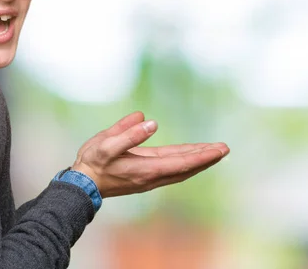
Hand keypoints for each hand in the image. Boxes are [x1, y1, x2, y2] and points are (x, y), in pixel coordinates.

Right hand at [71, 111, 229, 197]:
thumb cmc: (92, 162)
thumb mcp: (106, 144)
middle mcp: (152, 177)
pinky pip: (172, 168)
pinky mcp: (145, 175)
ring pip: (181, 169)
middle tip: (225, 148)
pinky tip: (191, 155)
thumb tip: (150, 122)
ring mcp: (149, 178)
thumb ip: (128, 133)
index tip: (220, 149)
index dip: (202, 156)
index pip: (182, 162)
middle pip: (186, 167)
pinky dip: (186, 162)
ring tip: (214, 151)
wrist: (83, 184)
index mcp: (146, 169)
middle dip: (206, 158)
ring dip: (198, 160)